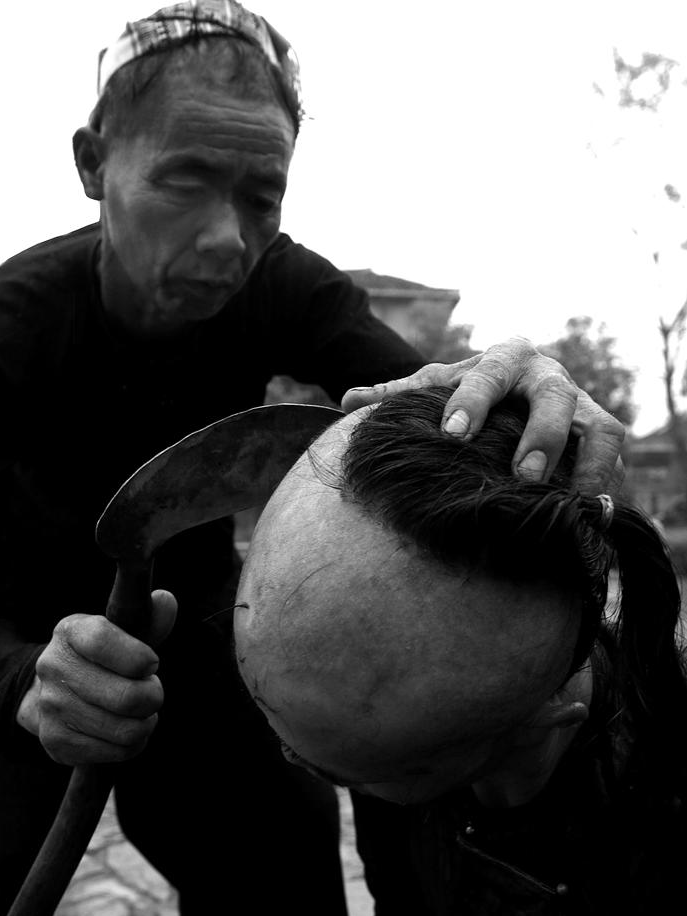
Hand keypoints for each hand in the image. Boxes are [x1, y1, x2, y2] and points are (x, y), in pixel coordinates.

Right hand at [17, 589, 176, 764]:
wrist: (51, 692)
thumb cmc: (101, 658)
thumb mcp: (121, 631)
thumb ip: (149, 619)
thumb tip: (166, 601)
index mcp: (70, 631)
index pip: (106, 642)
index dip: (140, 658)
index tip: (151, 664)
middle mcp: (53, 667)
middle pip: (127, 697)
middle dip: (153, 696)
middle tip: (151, 691)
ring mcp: (51, 706)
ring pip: (127, 730)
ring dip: (145, 723)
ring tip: (139, 712)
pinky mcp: (56, 742)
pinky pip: (117, 752)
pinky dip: (133, 744)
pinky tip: (125, 729)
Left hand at [341, 336, 624, 493]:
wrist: (518, 382)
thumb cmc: (470, 391)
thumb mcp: (438, 387)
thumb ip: (398, 395)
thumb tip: (347, 401)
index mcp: (503, 359)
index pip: (488, 374)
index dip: (472, 402)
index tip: (453, 435)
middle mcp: (548, 376)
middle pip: (554, 397)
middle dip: (541, 435)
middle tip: (521, 475)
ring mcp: (582, 402)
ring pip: (600, 426)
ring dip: (586, 463)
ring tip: (568, 501)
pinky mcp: (601, 432)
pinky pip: (614, 455)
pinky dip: (605, 481)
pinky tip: (589, 511)